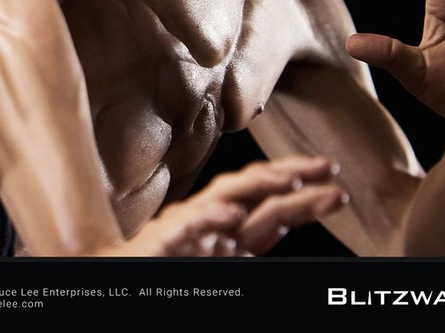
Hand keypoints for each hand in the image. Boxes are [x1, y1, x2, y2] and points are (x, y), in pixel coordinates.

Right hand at [101, 156, 345, 256]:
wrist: (109, 275)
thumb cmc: (163, 264)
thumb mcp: (218, 254)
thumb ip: (248, 239)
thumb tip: (285, 222)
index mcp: (224, 229)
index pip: (269, 205)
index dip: (301, 192)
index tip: (335, 182)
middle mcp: (206, 223)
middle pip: (253, 194)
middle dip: (290, 177)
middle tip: (327, 169)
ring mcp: (183, 231)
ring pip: (221, 200)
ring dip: (255, 188)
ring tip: (288, 181)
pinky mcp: (160, 243)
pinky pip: (185, 229)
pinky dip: (208, 220)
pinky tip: (231, 215)